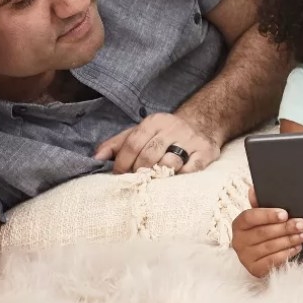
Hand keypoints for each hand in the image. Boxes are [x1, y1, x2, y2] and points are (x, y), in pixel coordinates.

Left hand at [94, 112, 220, 173]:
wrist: (201, 124)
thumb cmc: (162, 135)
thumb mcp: (139, 133)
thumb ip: (117, 144)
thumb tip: (96, 158)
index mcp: (154, 121)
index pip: (132, 145)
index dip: (122, 165)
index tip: (119, 176)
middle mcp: (173, 127)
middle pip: (149, 156)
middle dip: (138, 173)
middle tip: (136, 181)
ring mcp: (191, 139)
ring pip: (169, 163)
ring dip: (159, 176)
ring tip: (154, 181)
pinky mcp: (206, 151)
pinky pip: (191, 169)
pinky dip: (181, 177)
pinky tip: (175, 180)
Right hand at [231, 186, 302, 277]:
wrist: (261, 255)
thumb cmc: (263, 229)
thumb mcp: (261, 216)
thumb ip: (259, 203)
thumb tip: (254, 189)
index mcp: (239, 224)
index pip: (250, 217)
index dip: (267, 215)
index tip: (284, 214)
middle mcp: (238, 242)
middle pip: (263, 233)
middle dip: (285, 228)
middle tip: (302, 224)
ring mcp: (246, 258)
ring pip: (270, 247)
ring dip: (290, 240)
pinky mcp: (255, 270)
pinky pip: (272, 261)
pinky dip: (287, 253)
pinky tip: (297, 246)